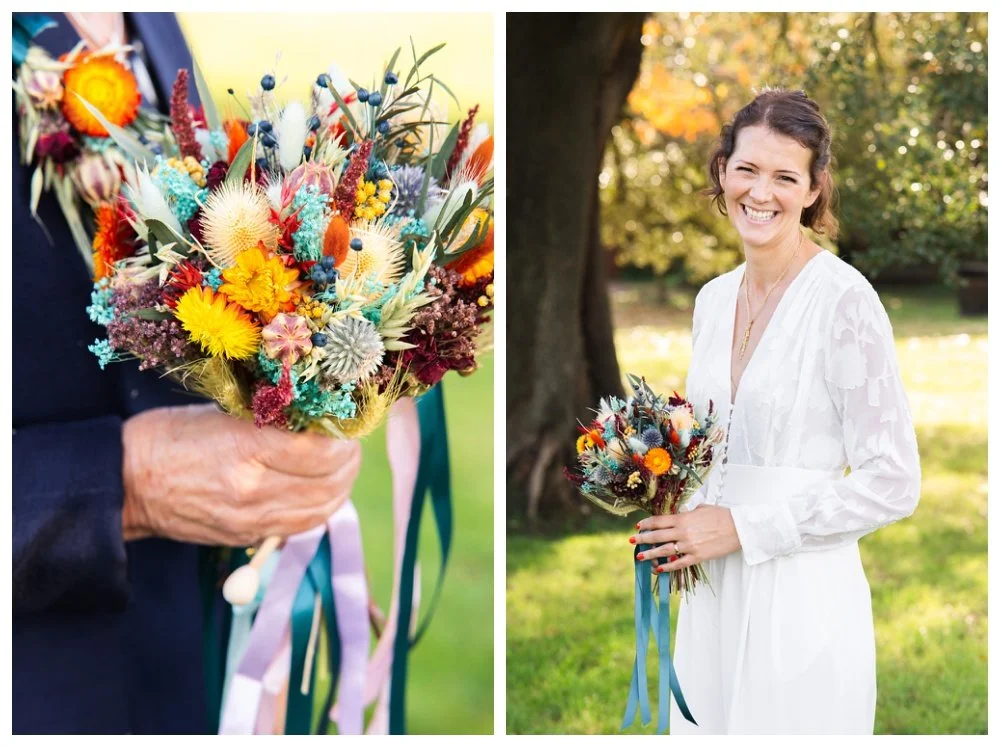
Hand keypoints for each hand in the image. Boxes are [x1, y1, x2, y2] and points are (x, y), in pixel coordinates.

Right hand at [121, 404, 360, 545]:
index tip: (345, 422)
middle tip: (349, 443)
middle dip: (349, 461)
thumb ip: (273, 420)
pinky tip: (323, 489)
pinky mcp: (248, 536)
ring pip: (323, 508)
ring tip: (342, 465)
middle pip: (329, 482)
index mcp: (245, 448)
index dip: (342, 437)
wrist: (125, 484)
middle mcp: (252, 488)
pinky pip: (303, 525)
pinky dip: (322, 507)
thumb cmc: (171, 437)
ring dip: (342, 486)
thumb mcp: (223, 414)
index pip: (320, 450)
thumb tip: (320, 416)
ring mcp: (251, 518)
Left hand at [630, 505, 740, 572]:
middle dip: (642, 539)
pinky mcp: (698, 557)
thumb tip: (681, 514)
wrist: (739, 528)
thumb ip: (688, 513)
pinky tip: (659, 568)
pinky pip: (679, 563)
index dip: (646, 524)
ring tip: (639, 557)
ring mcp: (689, 545)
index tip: (638, 527)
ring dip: (650, 554)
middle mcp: (683, 532)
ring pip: (664, 550)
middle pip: (657, 536)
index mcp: (683, 518)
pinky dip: (668, 566)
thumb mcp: (702, 509)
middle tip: (631, 541)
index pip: (659, 521)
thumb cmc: (722, 516)